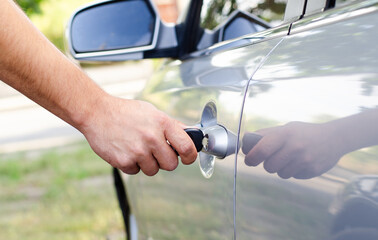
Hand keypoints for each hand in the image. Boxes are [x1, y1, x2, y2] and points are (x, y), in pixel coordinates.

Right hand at [80, 95, 197, 175]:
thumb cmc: (126, 112)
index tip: (187, 157)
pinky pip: (136, 171)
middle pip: (171, 165)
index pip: (187, 147)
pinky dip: (132, 164)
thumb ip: (172, 125)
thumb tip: (191, 134)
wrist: (96, 113)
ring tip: (138, 148)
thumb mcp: (152, 112)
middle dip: (165, 160)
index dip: (190, 156)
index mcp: (163, 123)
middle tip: (156, 151)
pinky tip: (126, 150)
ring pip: (154, 170)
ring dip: (148, 163)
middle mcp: (152, 138)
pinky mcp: (124, 161)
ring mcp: (137, 151)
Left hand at [242, 122, 343, 178]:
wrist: (335, 138)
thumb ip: (266, 135)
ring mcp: (305, 160)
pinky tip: (301, 162)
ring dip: (281, 168)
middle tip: (272, 158)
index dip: (251, 158)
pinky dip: (294, 171)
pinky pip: (294, 176)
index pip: (261, 150)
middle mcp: (295, 147)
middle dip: (267, 164)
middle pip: (269, 166)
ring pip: (280, 174)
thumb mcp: (286, 128)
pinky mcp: (312, 171)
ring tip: (290, 158)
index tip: (249, 160)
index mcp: (285, 134)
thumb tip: (245, 141)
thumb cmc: (304, 132)